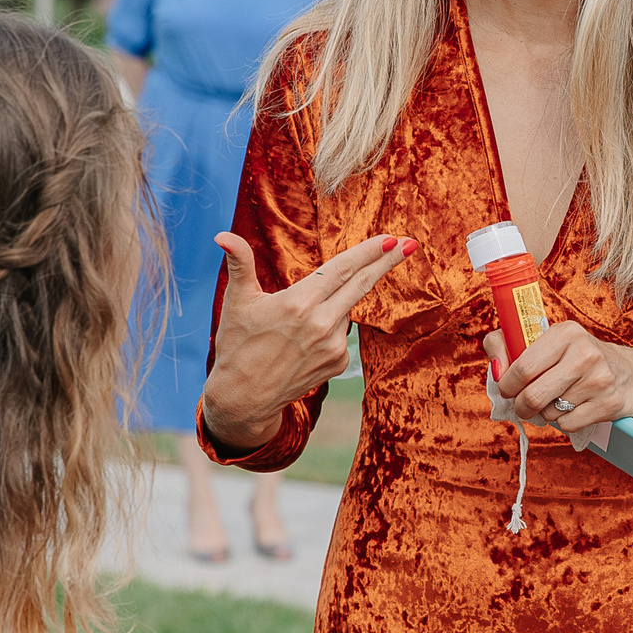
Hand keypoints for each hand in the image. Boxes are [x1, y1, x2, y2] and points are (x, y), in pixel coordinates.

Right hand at [202, 234, 413, 453]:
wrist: (245, 397)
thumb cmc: (238, 345)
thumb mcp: (237, 301)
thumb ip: (240, 264)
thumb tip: (223, 235)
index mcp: (298, 303)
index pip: (342, 269)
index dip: (368, 252)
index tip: (390, 238)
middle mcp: (321, 323)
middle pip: (362, 284)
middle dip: (387, 262)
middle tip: (410, 244)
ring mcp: (334, 345)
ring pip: (348, 309)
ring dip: (339, 301)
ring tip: (301, 319)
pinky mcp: (339, 361)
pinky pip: (343, 332)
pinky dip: (332, 324)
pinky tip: (306, 338)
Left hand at [483, 322, 632, 436]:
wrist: (628, 372)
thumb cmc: (575, 357)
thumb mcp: (544, 340)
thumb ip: (506, 346)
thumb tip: (496, 371)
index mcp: (566, 333)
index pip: (522, 368)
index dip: (507, 385)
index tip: (508, 389)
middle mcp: (585, 354)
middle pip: (533, 396)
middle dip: (521, 406)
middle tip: (523, 405)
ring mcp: (600, 380)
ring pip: (549, 413)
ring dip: (546, 412)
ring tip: (558, 399)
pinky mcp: (609, 404)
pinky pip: (568, 425)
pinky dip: (564, 421)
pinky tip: (574, 407)